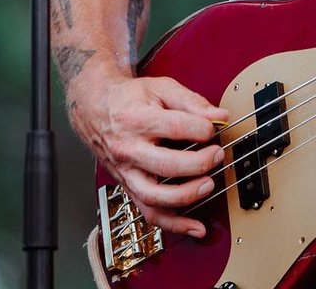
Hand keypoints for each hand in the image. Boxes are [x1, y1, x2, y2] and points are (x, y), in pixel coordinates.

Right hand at [70, 72, 228, 238]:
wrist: (95, 108)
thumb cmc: (130, 98)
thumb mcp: (161, 88)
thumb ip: (192, 102)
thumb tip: (220, 117)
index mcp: (137, 120)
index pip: (174, 127)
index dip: (201, 128)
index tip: (215, 127)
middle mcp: (129, 149)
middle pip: (165, 165)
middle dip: (198, 164)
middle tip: (217, 155)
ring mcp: (127, 172)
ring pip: (154, 197)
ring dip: (186, 197)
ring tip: (209, 186)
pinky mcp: (128, 187)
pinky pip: (148, 212)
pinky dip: (173, 224)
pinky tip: (194, 227)